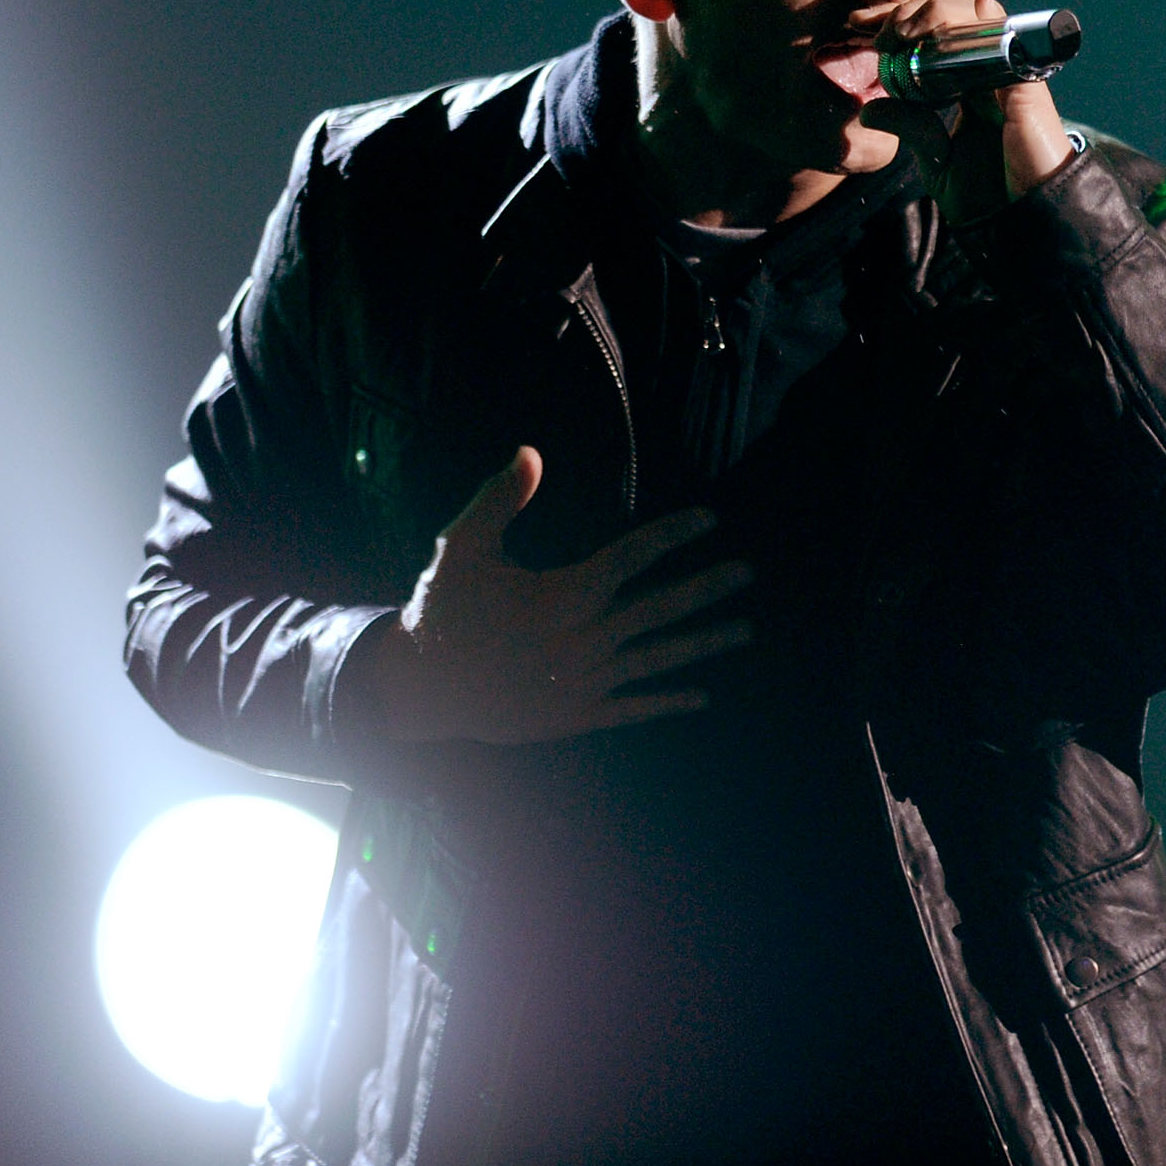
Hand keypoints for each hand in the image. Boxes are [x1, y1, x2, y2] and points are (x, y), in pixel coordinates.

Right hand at [353, 447, 752, 744]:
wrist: (417, 688)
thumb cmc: (441, 609)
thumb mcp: (462, 547)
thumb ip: (501, 499)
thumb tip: (531, 451)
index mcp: (562, 594)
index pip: (632, 557)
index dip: (672, 535)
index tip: (709, 519)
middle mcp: (582, 639)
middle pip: (660, 608)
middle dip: (707, 588)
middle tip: (748, 572)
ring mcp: (583, 681)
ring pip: (657, 658)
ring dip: (705, 643)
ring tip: (746, 629)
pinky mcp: (575, 714)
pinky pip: (632, 706)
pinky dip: (668, 702)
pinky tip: (701, 697)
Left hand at [862, 0, 1076, 223]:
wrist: (1020, 221)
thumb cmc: (987, 197)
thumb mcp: (936, 159)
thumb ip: (911, 128)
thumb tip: (871, 109)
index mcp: (969, 86)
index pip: (935, 35)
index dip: (901, 21)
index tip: (862, 26)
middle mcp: (989, 71)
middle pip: (953, 13)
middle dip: (911, 9)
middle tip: (877, 26)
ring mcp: (1008, 72)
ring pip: (974, 13)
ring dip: (933, 11)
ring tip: (901, 29)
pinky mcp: (1023, 80)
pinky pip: (1001, 34)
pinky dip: (970, 21)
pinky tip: (937, 26)